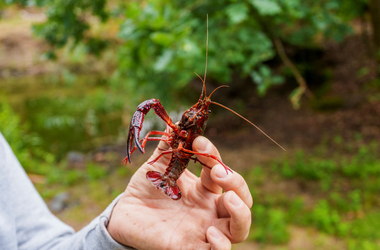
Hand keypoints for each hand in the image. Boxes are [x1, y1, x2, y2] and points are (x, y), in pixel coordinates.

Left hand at [107, 136, 252, 249]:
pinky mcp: (192, 247)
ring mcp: (204, 229)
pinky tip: (209, 231)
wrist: (126, 214)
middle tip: (217, 171)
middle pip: (241, 199)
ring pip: (240, 227)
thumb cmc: (146, 189)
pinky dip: (222, 244)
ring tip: (226, 198)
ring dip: (241, 212)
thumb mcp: (158, 165)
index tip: (197, 142)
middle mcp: (209, 208)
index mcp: (204, 188)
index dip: (214, 155)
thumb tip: (174, 120)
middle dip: (235, 181)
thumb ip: (169, 145)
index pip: (221, 170)